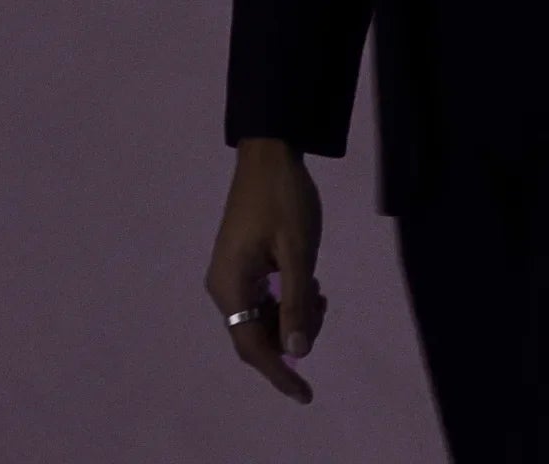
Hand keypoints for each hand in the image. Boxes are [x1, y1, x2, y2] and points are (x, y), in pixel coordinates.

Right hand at [207, 137, 325, 402]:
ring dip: (293, 314)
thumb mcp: (299, 252)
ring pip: (263, 316)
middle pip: (257, 334)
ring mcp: (232, 276)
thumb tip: (298, 350)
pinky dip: (289, 298)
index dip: (279, 372)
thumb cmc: (285, 199)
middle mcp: (224, 287)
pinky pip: (264, 297)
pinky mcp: (243, 264)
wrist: (269, 154)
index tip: (304, 393)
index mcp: (230, 287)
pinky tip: (310, 283)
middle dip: (292, 334)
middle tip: (323, 308)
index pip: (252, 346)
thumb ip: (298, 301)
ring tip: (319, 290)